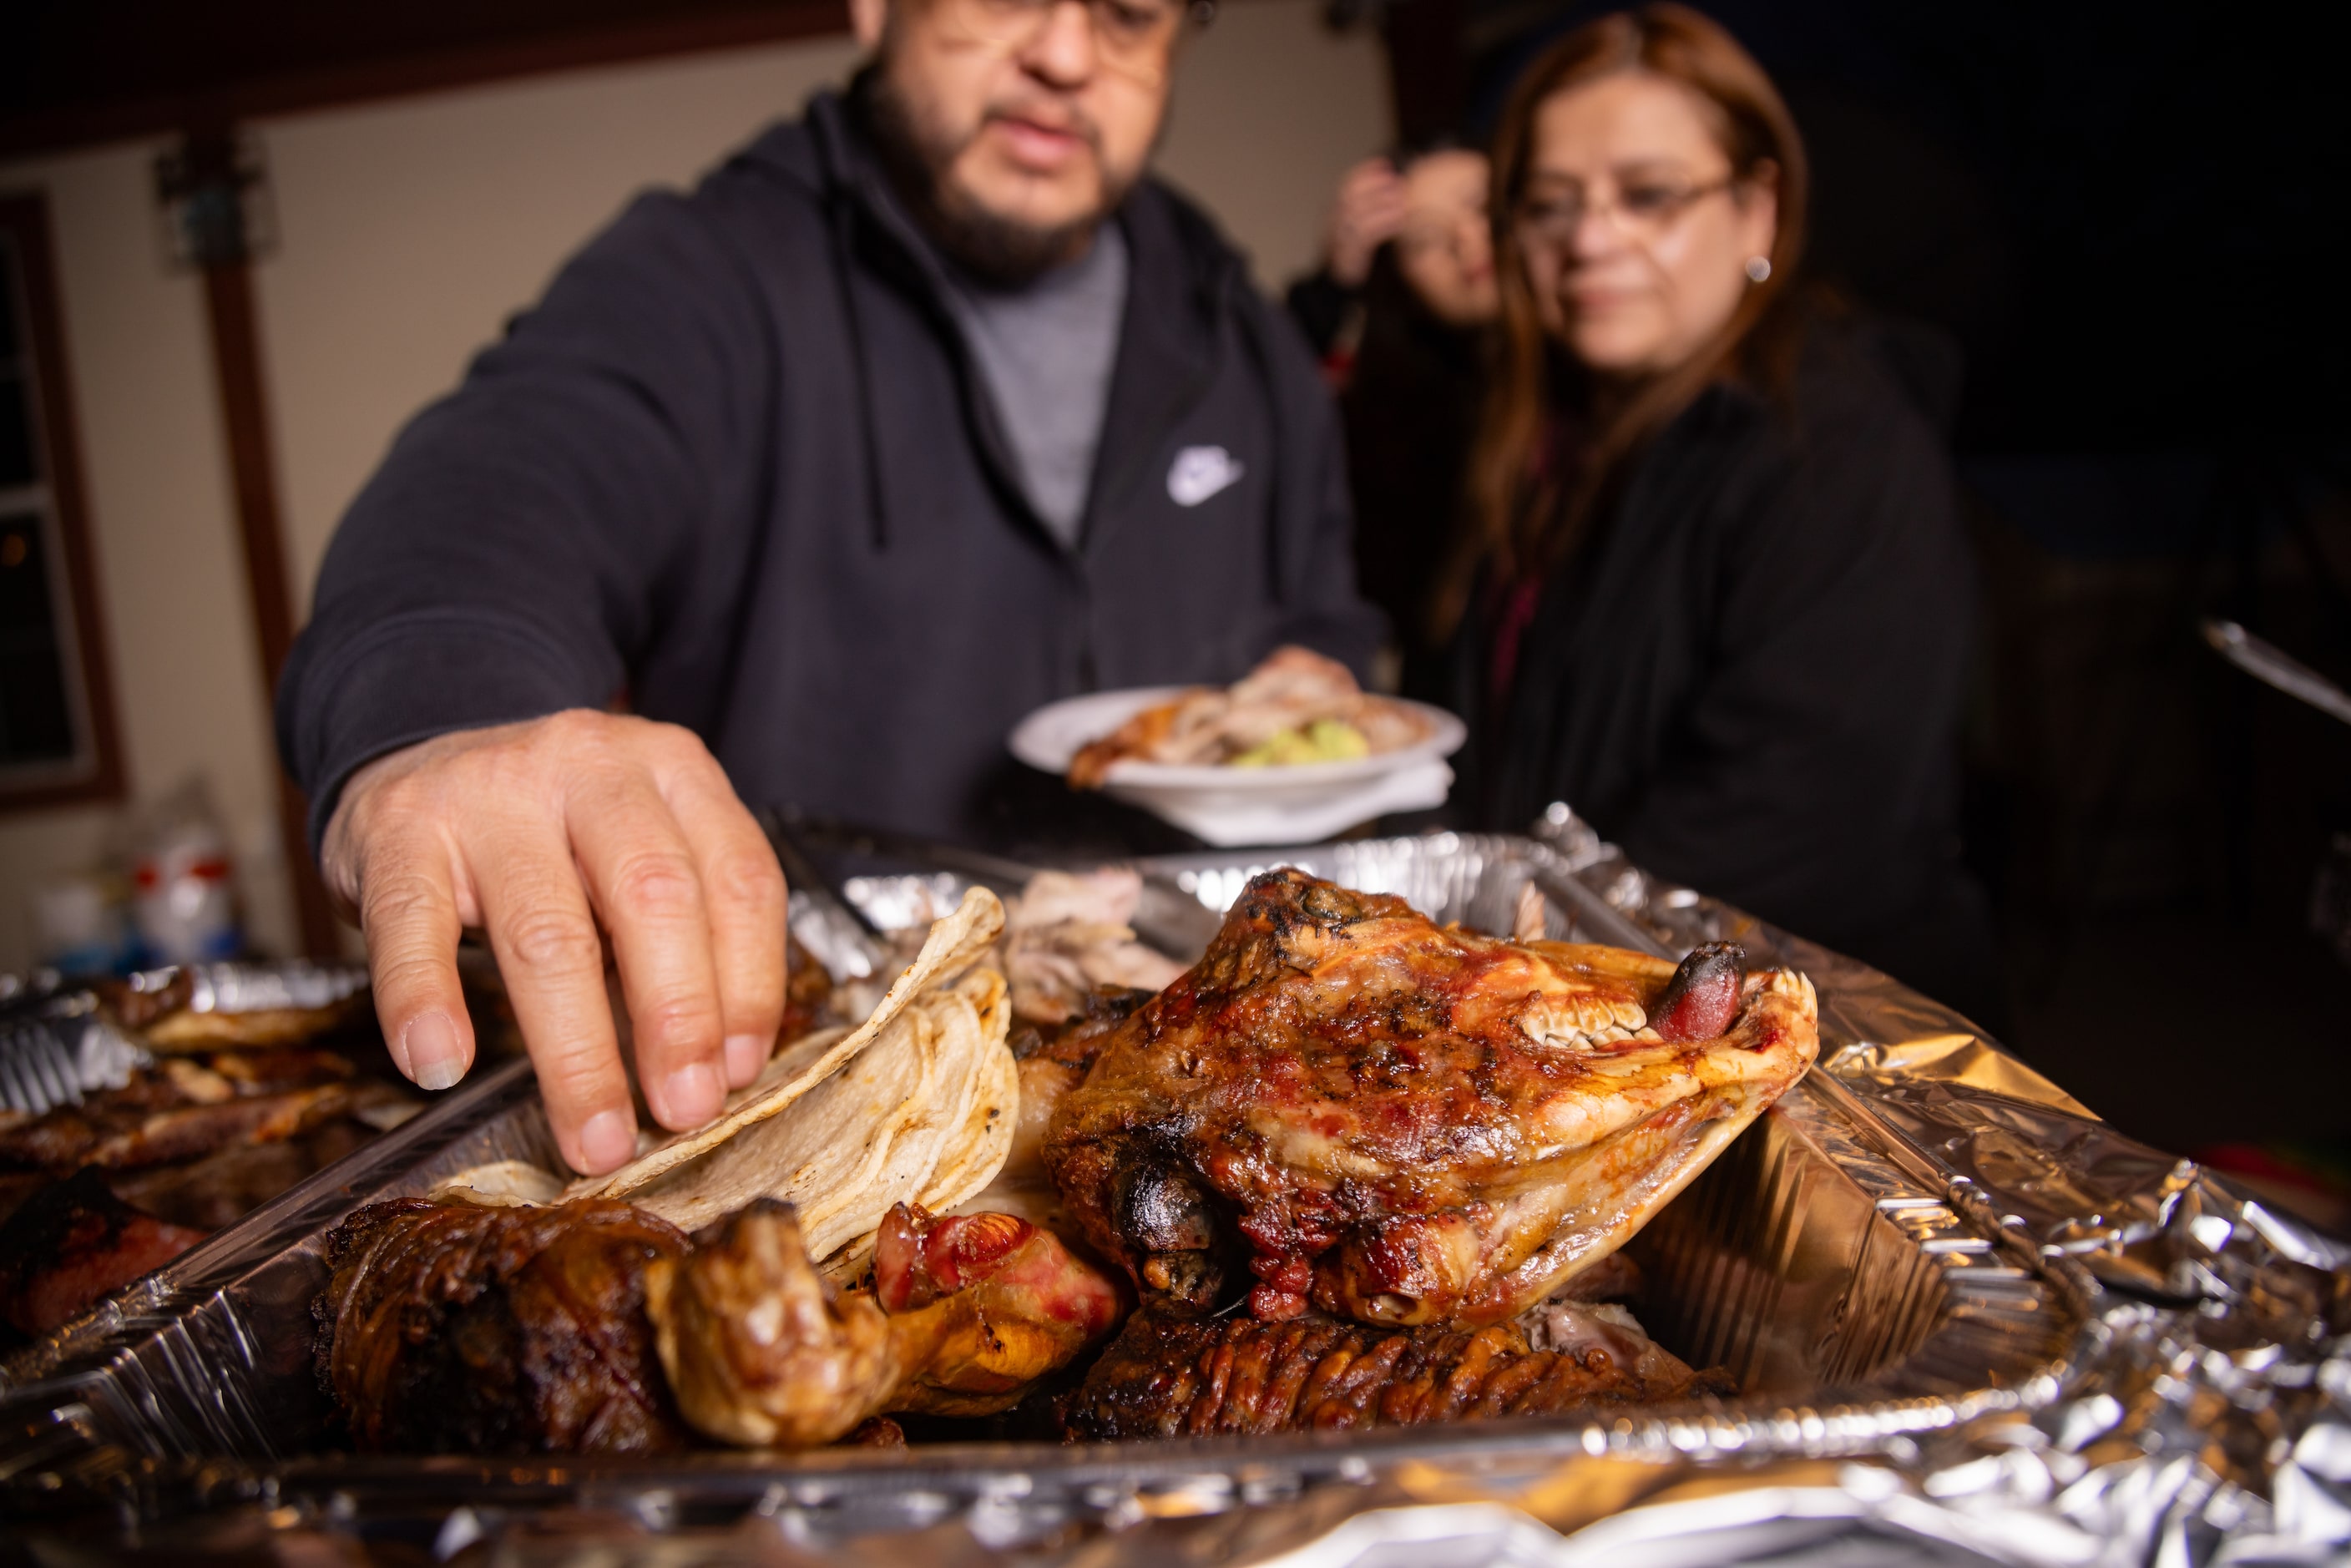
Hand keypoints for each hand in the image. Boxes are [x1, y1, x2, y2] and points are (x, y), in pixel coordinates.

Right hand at [322, 711, 788, 1174]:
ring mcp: (489, 793)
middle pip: (653, 898)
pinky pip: (411, 927)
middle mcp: (589, 766)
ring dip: (577, 1051)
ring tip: (592, 1132)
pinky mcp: (397, 829)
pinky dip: (426, 1001)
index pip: (738, 879)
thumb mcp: (638, 848)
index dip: (749, 985)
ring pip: (545, 931)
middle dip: (678, 1020)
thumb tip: (722, 1063)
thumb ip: (688, 931)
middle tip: (684, 1110)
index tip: (739, 1071)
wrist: (417, 752)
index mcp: (673, 769)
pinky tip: (441, 1063)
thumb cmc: (551, 826)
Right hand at [1324, 157, 1407, 289]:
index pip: (1345, 186)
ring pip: (1356, 215)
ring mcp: (1335, 242)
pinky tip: (1400, 220)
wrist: (1333, 291)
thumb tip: (1394, 187)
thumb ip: (1368, 211)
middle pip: (1349, 197)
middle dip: (1375, 186)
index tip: (1385, 163)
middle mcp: (1330, 225)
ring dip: (1381, 204)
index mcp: (1332, 215)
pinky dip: (1383, 224)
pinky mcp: (1345, 258)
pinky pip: (1364, 237)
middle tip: (1398, 181)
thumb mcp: (1358, 231)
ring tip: (1402, 200)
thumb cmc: (1352, 259)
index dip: (1365, 172)